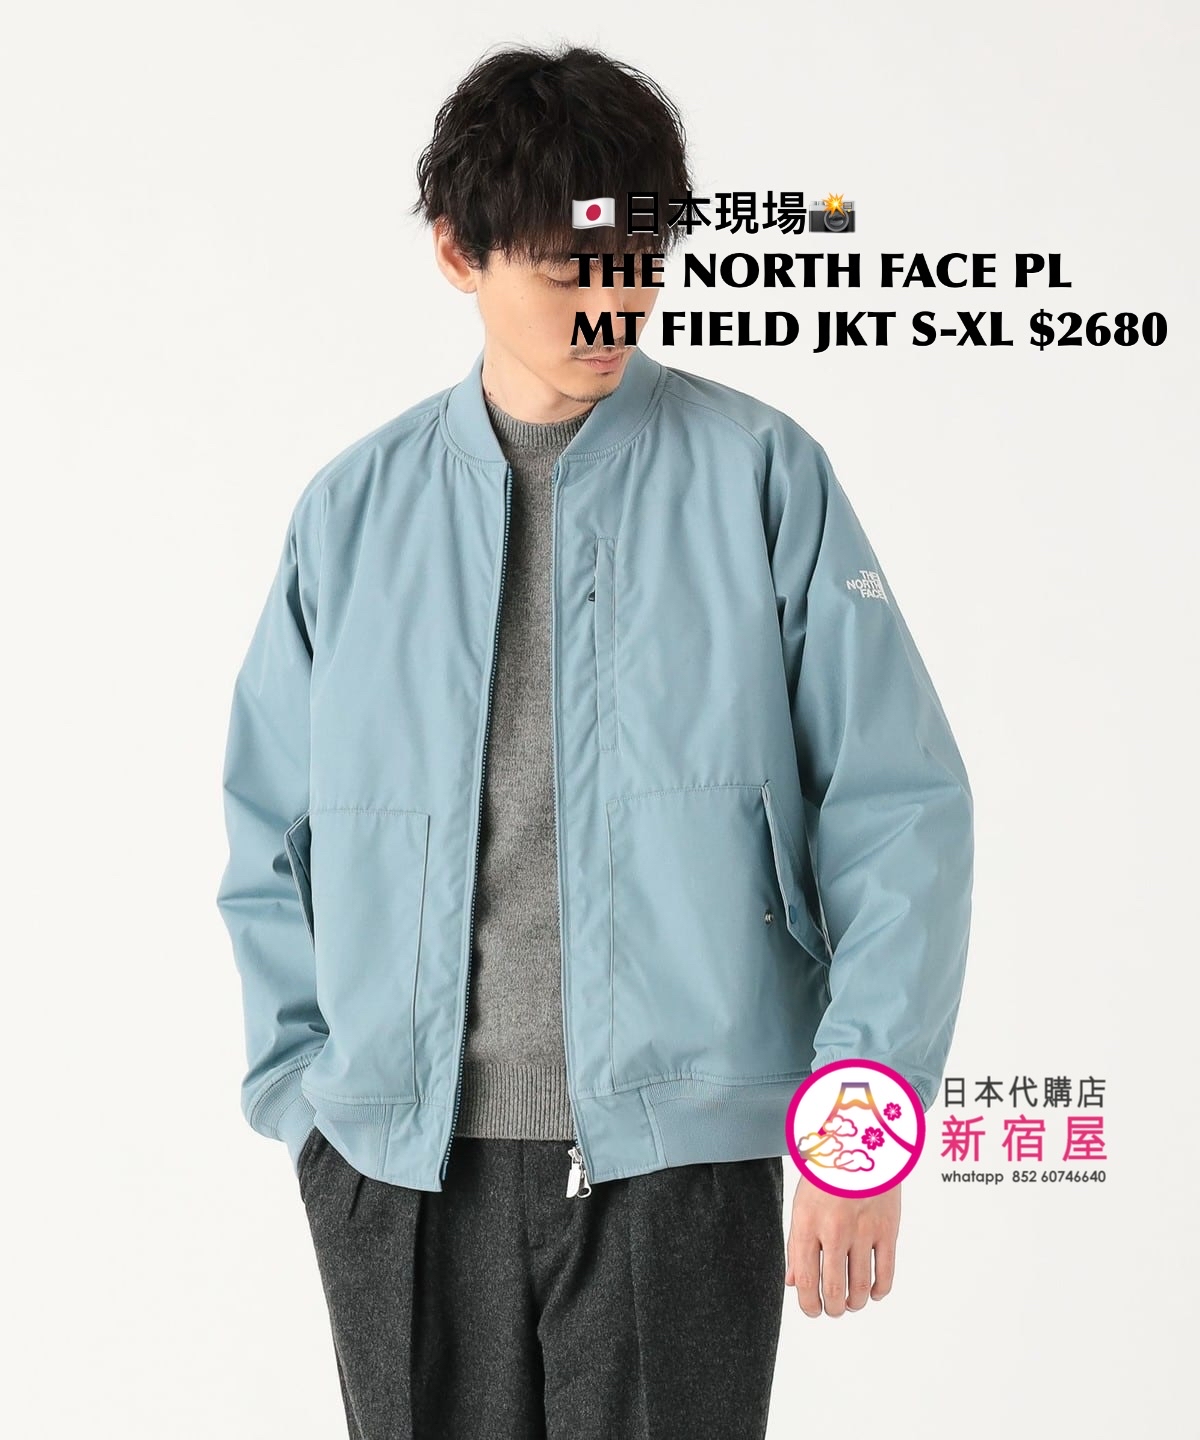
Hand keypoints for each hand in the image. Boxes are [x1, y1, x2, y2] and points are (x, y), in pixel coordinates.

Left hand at [785, 1174, 900, 1316]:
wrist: (859, 1142)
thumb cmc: (826, 1176)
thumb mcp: (802, 1205)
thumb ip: (796, 1246)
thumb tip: (793, 1282)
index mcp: (807, 1223)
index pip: (805, 1279)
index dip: (808, 1304)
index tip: (812, 1310)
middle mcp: (834, 1230)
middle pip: (832, 1288)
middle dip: (832, 1308)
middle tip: (833, 1309)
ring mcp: (863, 1231)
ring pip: (860, 1287)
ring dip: (855, 1303)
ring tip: (851, 1303)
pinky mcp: (887, 1229)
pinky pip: (886, 1272)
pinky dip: (880, 1290)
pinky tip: (874, 1292)